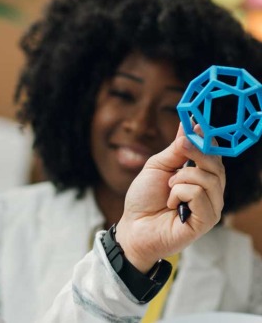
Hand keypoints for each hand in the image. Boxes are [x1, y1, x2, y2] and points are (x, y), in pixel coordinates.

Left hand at [115, 123, 224, 272]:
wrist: (133, 225)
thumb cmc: (144, 198)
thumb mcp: (158, 167)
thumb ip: (176, 149)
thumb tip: (188, 126)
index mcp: (200, 176)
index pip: (214, 154)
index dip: (207, 139)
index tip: (196, 126)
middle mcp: (210, 191)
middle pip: (217, 164)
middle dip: (196, 153)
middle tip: (180, 151)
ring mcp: (211, 206)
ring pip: (208, 179)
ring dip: (181, 179)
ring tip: (168, 189)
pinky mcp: (207, 221)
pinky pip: (200, 195)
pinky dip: (180, 194)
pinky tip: (172, 205)